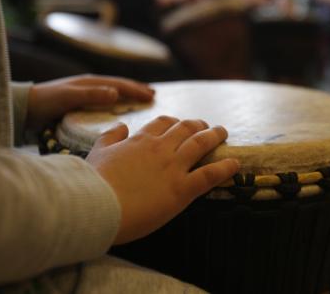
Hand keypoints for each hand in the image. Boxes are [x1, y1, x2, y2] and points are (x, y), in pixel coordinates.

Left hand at [26, 75, 153, 131]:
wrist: (22, 107)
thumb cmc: (44, 102)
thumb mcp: (68, 97)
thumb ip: (91, 95)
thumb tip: (115, 93)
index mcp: (89, 82)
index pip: (119, 85)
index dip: (136, 90)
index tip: (152, 96)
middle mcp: (89, 85)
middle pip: (118, 85)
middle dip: (136, 88)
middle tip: (153, 94)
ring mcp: (84, 92)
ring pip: (112, 90)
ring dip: (127, 93)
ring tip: (140, 96)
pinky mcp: (78, 101)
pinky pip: (104, 98)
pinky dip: (116, 100)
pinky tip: (117, 105)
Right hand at [87, 117, 239, 243]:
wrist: (96, 206)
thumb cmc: (94, 183)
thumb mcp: (97, 153)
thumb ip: (110, 137)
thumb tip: (121, 125)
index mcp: (140, 141)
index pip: (162, 123)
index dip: (174, 122)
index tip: (180, 124)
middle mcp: (160, 149)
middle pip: (185, 128)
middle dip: (198, 125)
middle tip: (207, 126)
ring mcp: (173, 167)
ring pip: (200, 144)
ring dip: (215, 136)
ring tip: (223, 133)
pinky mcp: (182, 189)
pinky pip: (210, 174)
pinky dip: (225, 168)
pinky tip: (235, 165)